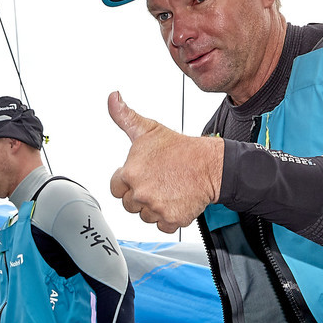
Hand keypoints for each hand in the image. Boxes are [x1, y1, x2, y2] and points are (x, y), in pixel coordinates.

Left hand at [108, 91, 224, 232]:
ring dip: (154, 207)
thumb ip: (125, 117)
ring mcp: (156, 208)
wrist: (210, 165)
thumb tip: (112, 97)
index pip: (116, 188)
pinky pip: (162, 225)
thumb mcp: (148, 129)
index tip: (142, 176)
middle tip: (158, 182)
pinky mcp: (171, 219)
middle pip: (129, 204)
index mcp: (130, 173)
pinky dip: (169, 217)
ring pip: (145, 216)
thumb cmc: (180, 148)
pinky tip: (176, 200)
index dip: (127, 182)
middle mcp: (140, 193)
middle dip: (141, 195)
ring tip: (168, 189)